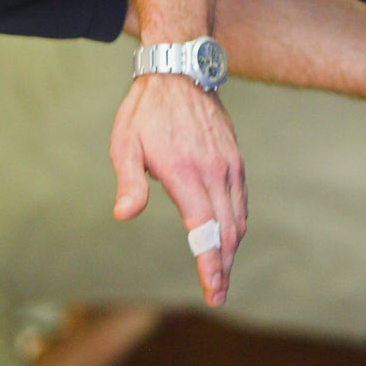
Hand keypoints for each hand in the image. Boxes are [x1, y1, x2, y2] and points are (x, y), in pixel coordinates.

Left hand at [108, 73, 246, 306]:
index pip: (205, 229)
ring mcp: (228, 165)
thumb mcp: (125, 144)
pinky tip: (227, 237)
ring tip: (222, 274)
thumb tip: (124, 214)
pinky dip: (237, 225)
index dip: (211, 264)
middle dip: (224, 267)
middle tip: (218, 294)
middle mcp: (214, 171)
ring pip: (238, 218)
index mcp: (186, 172)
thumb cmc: (145, 111)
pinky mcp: (234, 159)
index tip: (214, 291)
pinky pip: (241, 200)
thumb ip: (129, 182)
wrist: (179, 70)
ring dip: (232, 249)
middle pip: (228, 231)